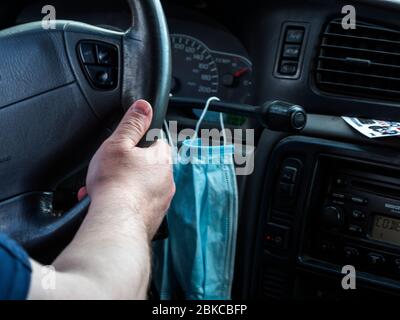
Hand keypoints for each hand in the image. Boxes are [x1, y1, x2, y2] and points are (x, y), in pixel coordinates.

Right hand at [81, 100, 174, 238]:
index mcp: (162, 160)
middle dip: (131, 166)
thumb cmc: (116, 184)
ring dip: (127, 186)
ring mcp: (161, 202)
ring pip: (144, 187)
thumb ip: (132, 123)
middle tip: (113, 169)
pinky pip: (140, 206)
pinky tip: (110, 205)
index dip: (142, 141)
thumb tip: (144, 106)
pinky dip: (127, 204)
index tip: (130, 145)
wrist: (115, 223)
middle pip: (150, 166)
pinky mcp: (153, 219)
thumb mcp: (119, 143)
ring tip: (106, 189)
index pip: (159, 142)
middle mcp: (167, 181)